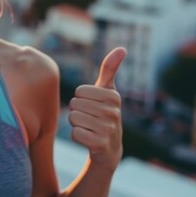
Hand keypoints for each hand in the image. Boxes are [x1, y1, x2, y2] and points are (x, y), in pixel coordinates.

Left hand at [68, 47, 126, 171]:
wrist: (109, 149)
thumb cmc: (104, 113)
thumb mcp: (107, 91)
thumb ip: (110, 69)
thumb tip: (122, 48)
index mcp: (113, 96)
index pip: (79, 91)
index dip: (80, 99)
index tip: (92, 106)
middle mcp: (114, 111)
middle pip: (74, 104)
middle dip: (77, 112)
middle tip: (90, 119)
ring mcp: (109, 129)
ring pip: (73, 118)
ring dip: (76, 124)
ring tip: (89, 128)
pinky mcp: (101, 144)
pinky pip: (75, 134)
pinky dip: (77, 136)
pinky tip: (89, 139)